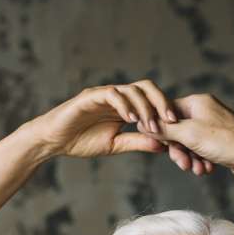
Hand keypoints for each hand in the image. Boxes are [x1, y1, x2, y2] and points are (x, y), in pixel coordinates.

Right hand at [27, 82, 210, 173]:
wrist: (54, 141)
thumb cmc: (82, 142)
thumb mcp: (116, 145)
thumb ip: (138, 142)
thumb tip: (163, 146)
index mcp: (125, 107)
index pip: (151, 101)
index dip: (166, 111)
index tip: (179, 128)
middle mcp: (117, 97)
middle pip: (147, 88)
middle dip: (162, 103)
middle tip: (172, 121)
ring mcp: (104, 94)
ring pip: (132, 89)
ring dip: (145, 107)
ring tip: (152, 125)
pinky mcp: (90, 96)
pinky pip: (111, 94)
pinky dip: (124, 104)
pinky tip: (131, 119)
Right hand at [158, 93, 233, 183]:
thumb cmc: (226, 142)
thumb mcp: (189, 134)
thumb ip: (165, 130)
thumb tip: (144, 125)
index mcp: (198, 102)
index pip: (168, 112)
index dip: (161, 130)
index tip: (158, 145)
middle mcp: (206, 112)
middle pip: (178, 130)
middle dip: (179, 150)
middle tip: (182, 164)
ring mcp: (214, 127)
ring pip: (190, 144)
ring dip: (190, 158)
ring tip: (197, 170)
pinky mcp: (220, 142)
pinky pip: (202, 151)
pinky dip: (201, 161)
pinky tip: (207, 170)